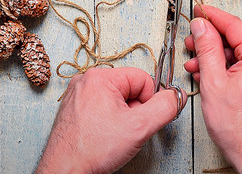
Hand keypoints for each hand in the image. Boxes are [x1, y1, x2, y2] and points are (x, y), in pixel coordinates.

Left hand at [35, 67, 183, 173]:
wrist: (65, 171)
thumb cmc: (92, 150)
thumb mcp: (139, 127)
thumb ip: (164, 108)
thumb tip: (177, 96)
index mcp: (100, 77)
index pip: (142, 79)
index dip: (149, 102)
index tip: (141, 120)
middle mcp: (86, 81)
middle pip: (129, 89)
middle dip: (134, 111)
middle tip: (125, 131)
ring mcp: (78, 95)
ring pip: (116, 100)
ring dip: (122, 118)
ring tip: (112, 137)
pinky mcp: (74, 109)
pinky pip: (101, 108)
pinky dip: (108, 123)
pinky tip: (103, 138)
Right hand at [185, 5, 241, 173]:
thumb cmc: (239, 128)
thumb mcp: (214, 82)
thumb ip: (207, 48)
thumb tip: (202, 25)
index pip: (235, 25)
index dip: (212, 16)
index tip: (198, 11)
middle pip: (239, 37)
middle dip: (212, 39)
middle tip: (192, 41)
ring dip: (218, 55)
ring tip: (196, 64)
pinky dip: (230, 67)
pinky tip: (211, 74)